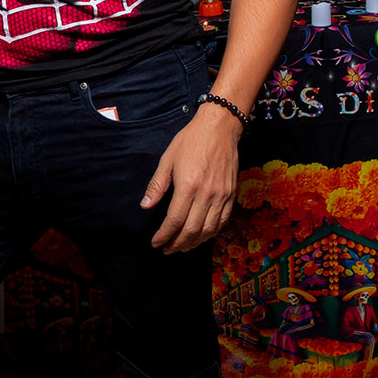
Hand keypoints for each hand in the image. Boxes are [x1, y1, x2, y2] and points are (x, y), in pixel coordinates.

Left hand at [141, 105, 241, 253]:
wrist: (220, 128)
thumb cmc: (191, 141)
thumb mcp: (167, 159)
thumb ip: (157, 185)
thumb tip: (146, 205)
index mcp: (188, 186)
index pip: (175, 220)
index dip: (164, 236)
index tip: (156, 243)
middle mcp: (207, 194)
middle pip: (192, 230)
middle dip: (177, 244)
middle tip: (167, 249)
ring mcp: (222, 196)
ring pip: (209, 230)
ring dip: (194, 243)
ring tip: (182, 246)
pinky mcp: (231, 194)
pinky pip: (222, 221)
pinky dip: (211, 233)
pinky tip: (201, 236)